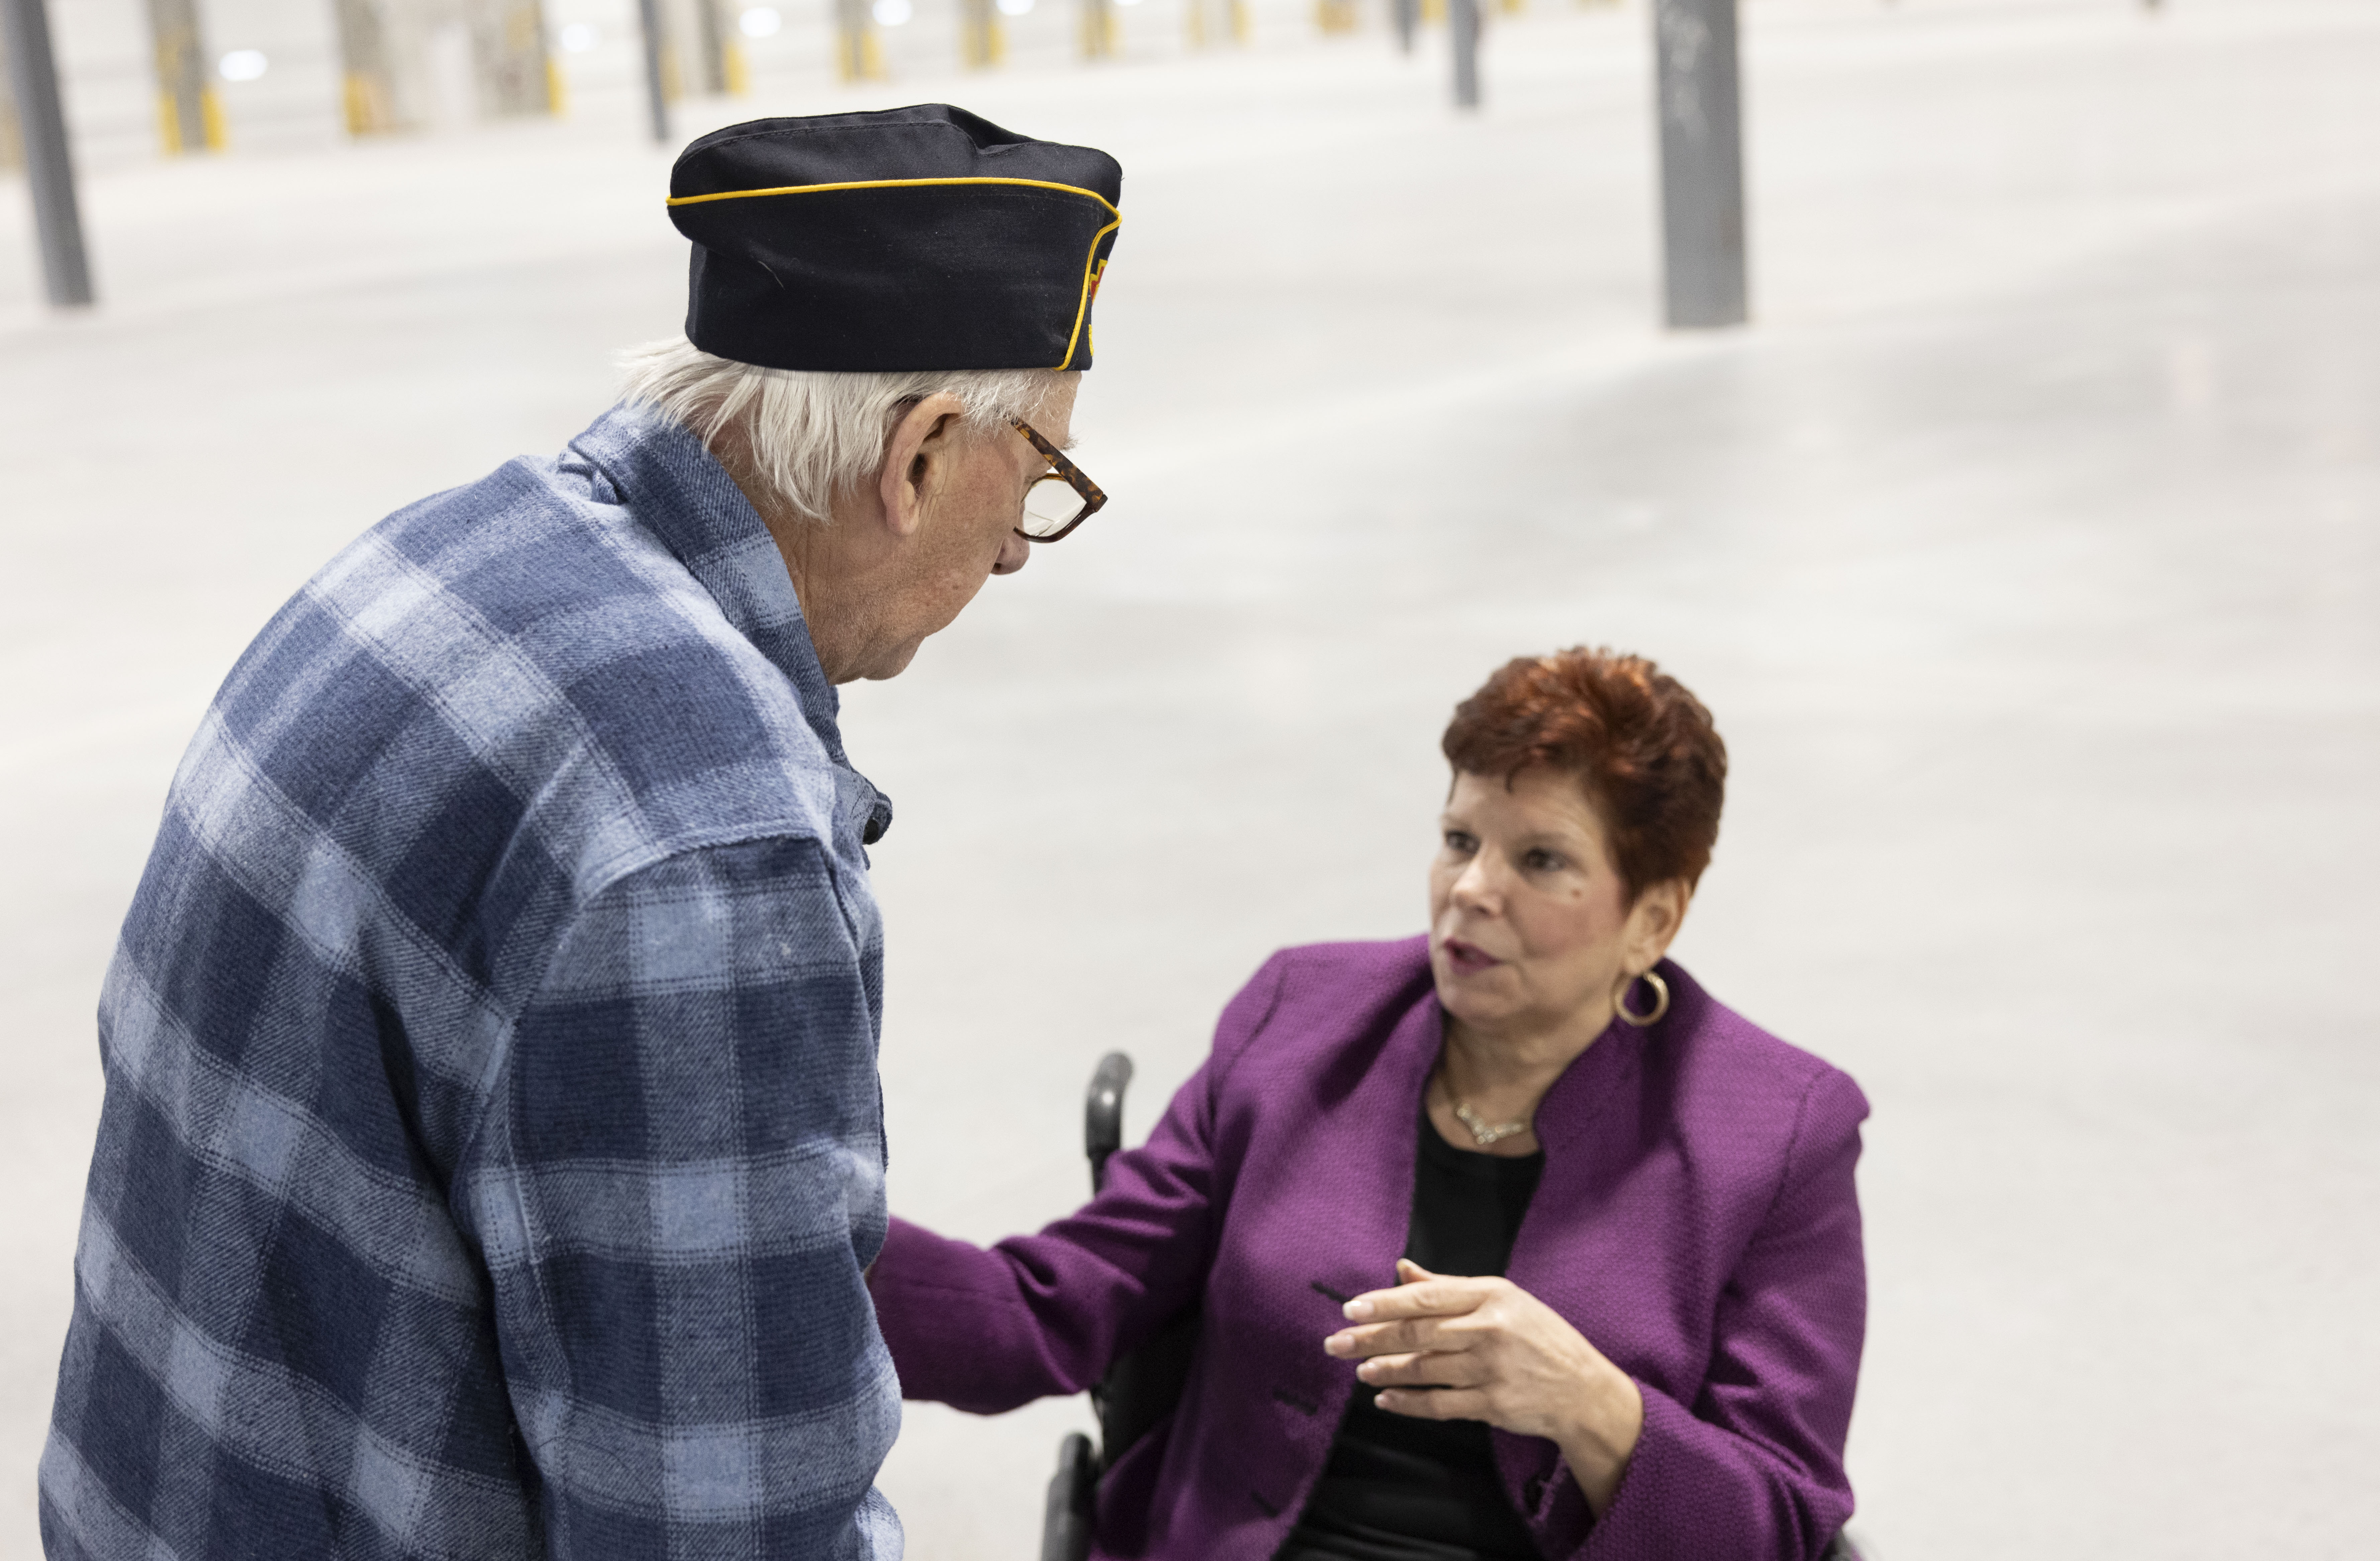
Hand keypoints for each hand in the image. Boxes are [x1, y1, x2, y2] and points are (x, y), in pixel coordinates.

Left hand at [1323, 1259, 1644, 1514]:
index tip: (1350, 1309)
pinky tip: (1385, 1400)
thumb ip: (1448, 1287)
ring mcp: (1492, 1369)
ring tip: (1359, 1369)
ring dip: (1386, 1370)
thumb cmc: (1538, 1336)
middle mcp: (1490, 1329)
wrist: (1583, 1389)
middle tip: (1335, 1344)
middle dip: (1371, 1339)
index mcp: (1491, 1296)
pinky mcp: (1493, 1405)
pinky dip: (1408, 1403)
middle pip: (1418, 1333)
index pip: (1425, 1298)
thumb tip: (1402, 1269)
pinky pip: (1440, 1405)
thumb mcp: (1502, 1299)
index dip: (1383, 1303)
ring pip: (1425, 1369)